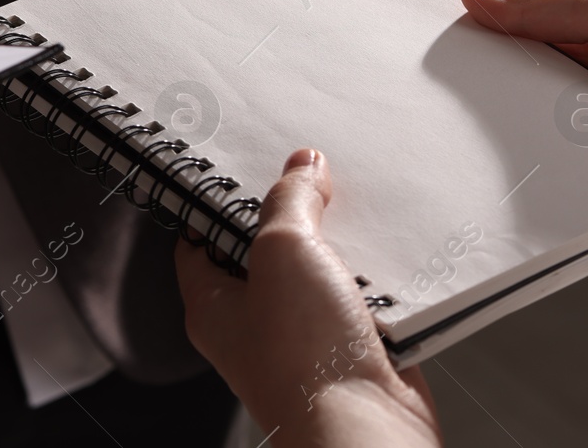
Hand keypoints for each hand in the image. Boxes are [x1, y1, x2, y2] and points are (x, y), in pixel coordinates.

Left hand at [176, 150, 440, 446]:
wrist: (365, 429)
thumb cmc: (304, 362)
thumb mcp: (285, 250)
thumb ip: (290, 202)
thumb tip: (301, 168)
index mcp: (213, 304)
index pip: (200, 239)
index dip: (218, 200)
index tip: (245, 165)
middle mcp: (254, 326)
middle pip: (265, 253)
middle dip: (293, 217)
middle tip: (313, 179)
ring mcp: (303, 342)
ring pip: (318, 276)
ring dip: (340, 248)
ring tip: (354, 212)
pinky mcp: (349, 353)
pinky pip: (359, 304)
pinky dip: (375, 282)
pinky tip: (387, 258)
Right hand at [459, 0, 587, 234]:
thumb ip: (545, 7)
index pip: (520, 32)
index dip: (481, 36)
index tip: (440, 43)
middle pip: (522, 88)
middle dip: (497, 92)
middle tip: (465, 95)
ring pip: (540, 138)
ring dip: (527, 138)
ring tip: (513, 135)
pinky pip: (569, 181)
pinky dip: (555, 178)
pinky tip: (544, 174)